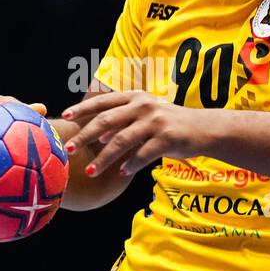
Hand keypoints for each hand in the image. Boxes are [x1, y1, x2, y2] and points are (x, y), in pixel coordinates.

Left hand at [61, 90, 203, 177]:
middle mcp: (143, 106)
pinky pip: (143, 154)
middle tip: (70, 149)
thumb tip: (97, 136)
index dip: (83, 108)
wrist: (204, 128)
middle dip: (85, 136)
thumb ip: (122, 123)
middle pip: (107, 121)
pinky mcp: (167, 139)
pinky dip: (131, 164)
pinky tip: (122, 172)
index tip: (65, 116)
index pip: (104, 102)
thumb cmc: (170, 123)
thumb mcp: (145, 116)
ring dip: (103, 158)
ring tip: (90, 172)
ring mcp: (155, 122)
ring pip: (121, 141)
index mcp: (136, 97)